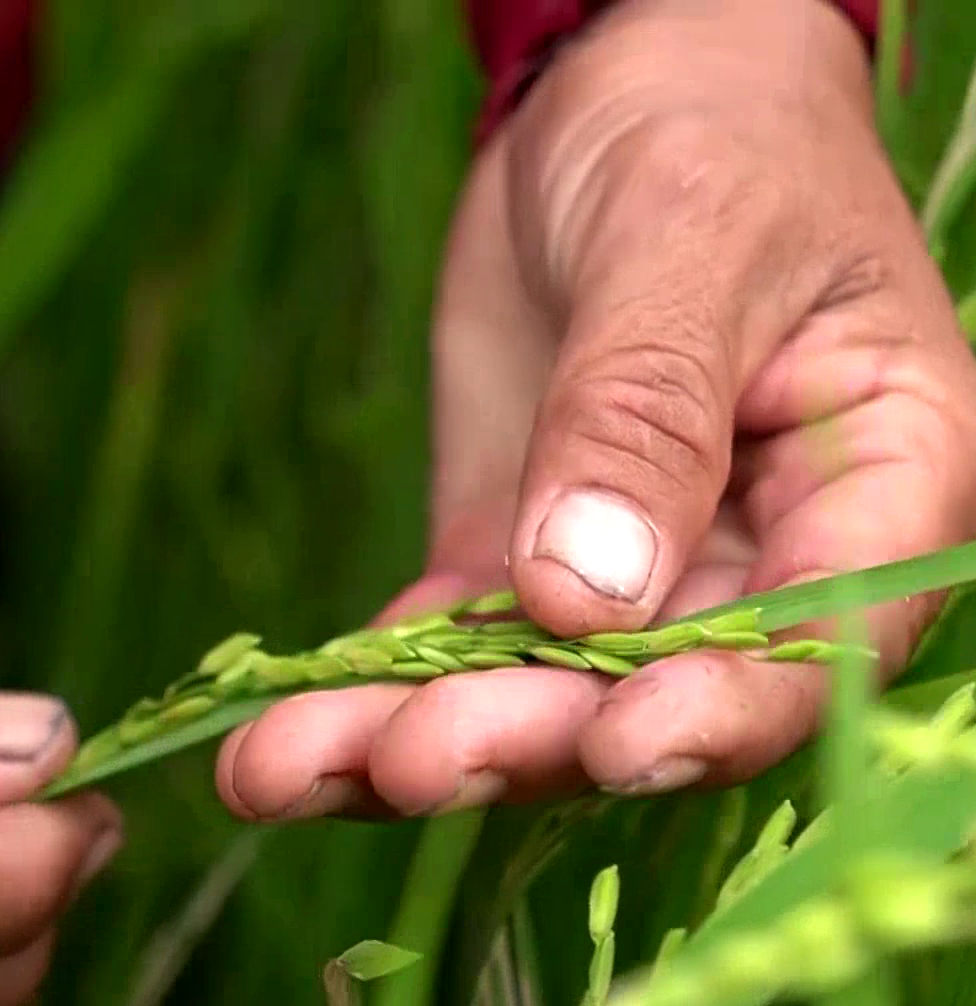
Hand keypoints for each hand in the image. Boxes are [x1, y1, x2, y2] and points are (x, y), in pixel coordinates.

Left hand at [216, 0, 975, 819]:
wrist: (620, 100)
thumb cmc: (709, 137)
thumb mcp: (689, 241)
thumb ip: (646, 412)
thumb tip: (587, 596)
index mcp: (866, 489)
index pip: (816, 640)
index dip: (720, 710)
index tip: (612, 742)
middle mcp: (751, 564)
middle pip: (648, 697)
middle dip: (526, 740)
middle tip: (409, 761)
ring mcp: (622, 576)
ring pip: (524, 694)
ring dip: (408, 744)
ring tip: (277, 775)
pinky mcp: (511, 559)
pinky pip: (441, 646)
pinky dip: (362, 692)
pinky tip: (271, 745)